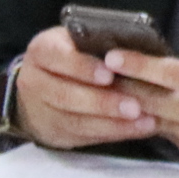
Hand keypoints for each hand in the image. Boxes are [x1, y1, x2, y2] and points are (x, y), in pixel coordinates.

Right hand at [7, 26, 169, 148]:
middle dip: (102, 102)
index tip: (109, 75)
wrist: (46, 84)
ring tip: (144, 121)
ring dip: (112, 123)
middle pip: (64, 95)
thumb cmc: (77, 55)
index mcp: (42, 51)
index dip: (82, 67)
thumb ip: (101, 43)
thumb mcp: (81, 41)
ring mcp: (40, 110)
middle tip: (134, 106)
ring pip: (74, 120)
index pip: (57, 57)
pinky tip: (137, 129)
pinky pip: (83, 136)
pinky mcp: (53, 132)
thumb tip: (136, 52)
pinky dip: (113, 133)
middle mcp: (34, 80)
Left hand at [105, 41, 178, 173]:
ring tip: (124, 94)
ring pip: (159, 123)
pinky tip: (167, 116)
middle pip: (155, 102)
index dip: (139, 65)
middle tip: (103, 76)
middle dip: (127, 87)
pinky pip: (175, 139)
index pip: (172, 75)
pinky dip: (168, 126)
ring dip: (140, 109)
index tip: (112, 57)